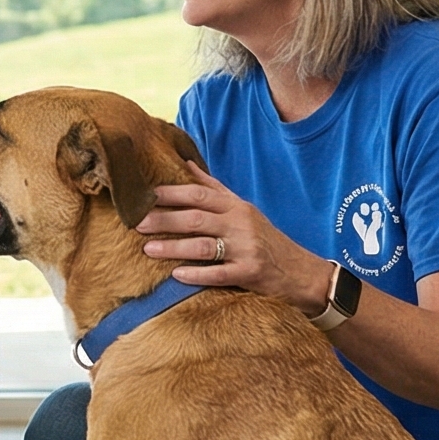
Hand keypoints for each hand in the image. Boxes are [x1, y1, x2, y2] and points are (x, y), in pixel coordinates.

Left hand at [135, 162, 327, 311]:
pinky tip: (177, 275)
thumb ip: (215, 189)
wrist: (301, 272)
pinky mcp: (251, 273)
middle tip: (137, 222)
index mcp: (237, 207)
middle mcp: (241, 224)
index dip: (171, 194)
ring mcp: (246, 248)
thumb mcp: (244, 209)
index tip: (144, 195)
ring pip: (204, 246)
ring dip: (174, 247)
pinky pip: (219, 273)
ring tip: (148, 249)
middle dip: (165, 219)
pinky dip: (197, 274)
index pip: (199, 194)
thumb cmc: (266, 239)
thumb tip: (188, 163)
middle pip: (197, 218)